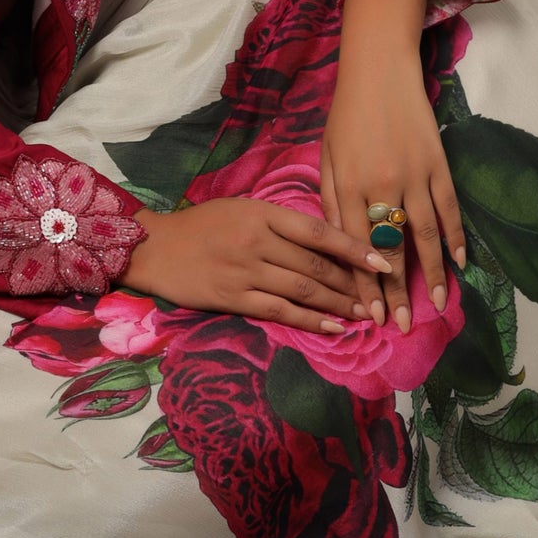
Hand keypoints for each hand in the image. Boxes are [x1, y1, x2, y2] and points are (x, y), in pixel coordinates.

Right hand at [123, 197, 394, 331]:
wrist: (155, 248)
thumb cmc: (201, 225)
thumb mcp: (241, 209)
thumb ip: (278, 223)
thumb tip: (323, 240)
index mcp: (262, 213)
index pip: (319, 231)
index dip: (354, 247)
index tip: (382, 261)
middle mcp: (257, 241)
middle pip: (316, 264)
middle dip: (353, 283)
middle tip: (381, 296)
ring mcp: (245, 271)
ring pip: (303, 289)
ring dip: (339, 304)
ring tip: (365, 315)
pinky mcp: (234, 297)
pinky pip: (280, 310)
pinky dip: (310, 320)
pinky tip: (333, 328)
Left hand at [320, 0, 464, 333]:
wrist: (379, 71)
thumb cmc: (345, 116)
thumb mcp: (326, 157)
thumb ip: (331, 201)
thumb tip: (337, 245)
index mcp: (347, 186)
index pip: (356, 248)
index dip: (364, 285)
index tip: (371, 317)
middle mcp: (380, 185)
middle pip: (392, 248)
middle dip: (397, 291)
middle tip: (403, 326)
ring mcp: (413, 175)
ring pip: (425, 235)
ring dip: (432, 274)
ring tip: (437, 304)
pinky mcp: (438, 164)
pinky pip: (449, 209)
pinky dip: (456, 238)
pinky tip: (459, 264)